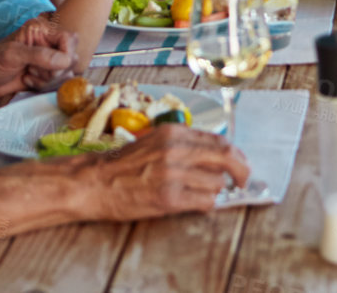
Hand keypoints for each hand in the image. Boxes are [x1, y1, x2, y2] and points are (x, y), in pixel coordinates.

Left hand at [0, 16, 77, 102]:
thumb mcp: (12, 55)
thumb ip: (40, 56)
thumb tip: (65, 60)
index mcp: (41, 30)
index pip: (68, 38)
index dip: (65, 54)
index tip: (54, 66)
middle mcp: (47, 43)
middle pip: (71, 56)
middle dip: (55, 69)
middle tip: (34, 70)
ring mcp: (48, 60)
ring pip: (66, 72)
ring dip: (48, 79)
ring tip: (29, 75)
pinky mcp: (46, 75)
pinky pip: (58, 82)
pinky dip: (45, 86)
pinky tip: (29, 81)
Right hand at [81, 123, 251, 216]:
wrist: (93, 183)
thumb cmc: (122, 165)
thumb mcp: (155, 142)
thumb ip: (184, 145)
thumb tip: (215, 155)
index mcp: (174, 133)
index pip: (219, 140)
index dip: (236, 154)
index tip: (240, 163)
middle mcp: (176, 150)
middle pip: (226, 157)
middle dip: (241, 170)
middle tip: (243, 180)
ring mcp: (173, 174)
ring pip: (216, 182)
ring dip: (216, 190)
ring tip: (204, 194)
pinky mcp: (168, 198)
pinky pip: (204, 201)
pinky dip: (207, 204)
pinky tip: (198, 204)